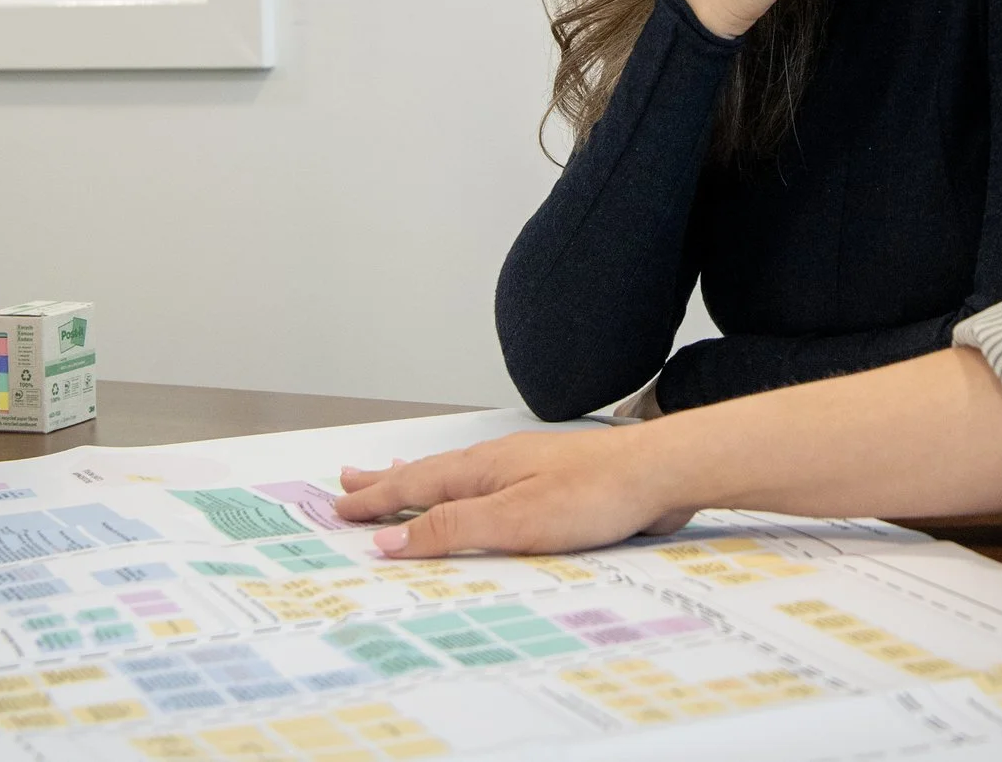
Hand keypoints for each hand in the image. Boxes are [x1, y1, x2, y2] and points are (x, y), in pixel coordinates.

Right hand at [334, 427, 694, 556]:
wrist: (662, 472)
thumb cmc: (596, 492)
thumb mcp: (513, 519)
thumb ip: (452, 528)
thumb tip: (389, 539)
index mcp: (484, 469)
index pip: (415, 486)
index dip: (376, 502)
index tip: (339, 509)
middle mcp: (500, 462)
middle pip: (430, 472)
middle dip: (387, 482)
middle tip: (349, 481)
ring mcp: (527, 468)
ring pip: (457, 475)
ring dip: (420, 480)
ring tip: (396, 477)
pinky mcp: (552, 483)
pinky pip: (487, 484)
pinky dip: (460, 488)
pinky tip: (475, 492)